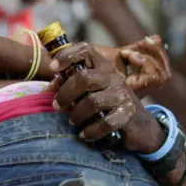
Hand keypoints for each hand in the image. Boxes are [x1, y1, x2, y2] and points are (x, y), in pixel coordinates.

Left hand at [49, 41, 164, 153]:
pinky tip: (84, 135)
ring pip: (93, 101)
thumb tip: (46, 90)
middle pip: (84, 78)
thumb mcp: (91, 93)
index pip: (86, 50)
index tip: (53, 68)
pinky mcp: (128, 113)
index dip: (67, 55)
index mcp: (103, 68)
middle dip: (65, 93)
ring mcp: (122, 94)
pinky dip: (91, 131)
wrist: (139, 126)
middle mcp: (113, 77)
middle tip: (57, 106)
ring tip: (72, 121)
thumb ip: (70, 88)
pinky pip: (106, 122)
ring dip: (77, 114)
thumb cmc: (109, 107)